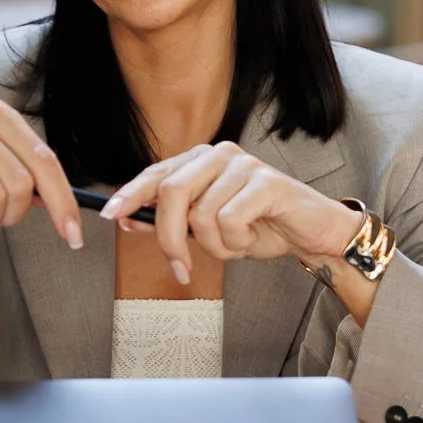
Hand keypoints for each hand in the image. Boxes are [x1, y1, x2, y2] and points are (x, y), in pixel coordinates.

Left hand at [99, 141, 360, 284]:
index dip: (130, 194)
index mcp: (202, 160)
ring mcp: (243, 165)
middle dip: (169, 237)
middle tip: (181, 267)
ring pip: (200, 215)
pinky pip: (229, 221)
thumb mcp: (208, 228)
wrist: (311, 234)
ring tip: (236, 244)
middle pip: (171, 192)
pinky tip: (252, 238)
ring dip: (215, 246)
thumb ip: (172, 220)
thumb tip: (127, 219)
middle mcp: (219, 155)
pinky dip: (236, 243)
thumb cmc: (261, 227)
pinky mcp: (266, 182)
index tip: (111, 216)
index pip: (156, 174)